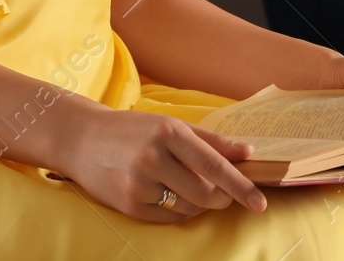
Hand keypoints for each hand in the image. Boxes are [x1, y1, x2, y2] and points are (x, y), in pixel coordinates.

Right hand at [61, 106, 267, 222]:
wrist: (82, 140)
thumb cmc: (133, 130)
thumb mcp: (171, 125)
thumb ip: (211, 141)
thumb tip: (248, 152)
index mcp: (168, 133)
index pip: (214, 165)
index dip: (240, 185)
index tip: (260, 202)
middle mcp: (153, 159)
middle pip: (205, 193)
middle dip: (222, 198)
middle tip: (224, 192)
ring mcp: (139, 185)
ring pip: (189, 208)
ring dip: (201, 204)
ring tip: (191, 187)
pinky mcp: (129, 206)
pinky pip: (169, 217)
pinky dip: (180, 210)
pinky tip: (170, 194)